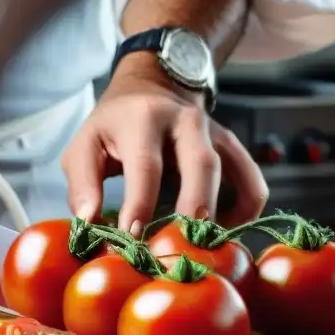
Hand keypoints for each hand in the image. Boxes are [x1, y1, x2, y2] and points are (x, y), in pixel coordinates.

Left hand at [61, 58, 267, 234]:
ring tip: (202, 249)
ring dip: (225, 217)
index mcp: (144, 119)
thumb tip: (89, 223)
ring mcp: (215, 133)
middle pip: (203, 165)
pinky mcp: (232, 148)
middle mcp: (186, 121)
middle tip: (178, 249)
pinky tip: (222, 233)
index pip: (146, 164)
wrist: (152, 85)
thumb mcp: (86, 143)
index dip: (140, 204)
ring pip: (235, 173)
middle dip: (194, 210)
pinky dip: (246, 212)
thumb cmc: (114, 125)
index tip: (131, 237)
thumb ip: (83, 183)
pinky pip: (252, 181)